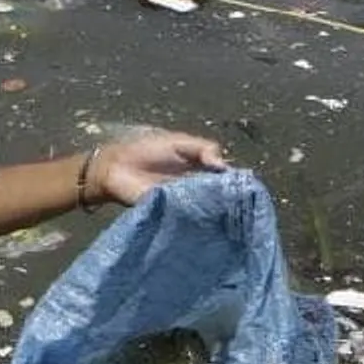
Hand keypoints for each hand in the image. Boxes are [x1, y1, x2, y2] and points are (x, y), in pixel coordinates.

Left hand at [90, 128, 229, 206]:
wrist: (116, 168)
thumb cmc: (146, 151)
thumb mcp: (180, 143)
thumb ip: (203, 149)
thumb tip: (223, 166)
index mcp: (202, 172)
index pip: (226, 181)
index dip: (236, 184)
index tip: (246, 188)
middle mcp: (198, 191)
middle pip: (221, 199)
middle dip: (230, 200)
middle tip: (239, 201)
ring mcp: (186, 206)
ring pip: (208, 211)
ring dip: (216, 210)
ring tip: (226, 209)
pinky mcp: (173, 217)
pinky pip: (190, 220)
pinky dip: (198, 219)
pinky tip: (207, 216)